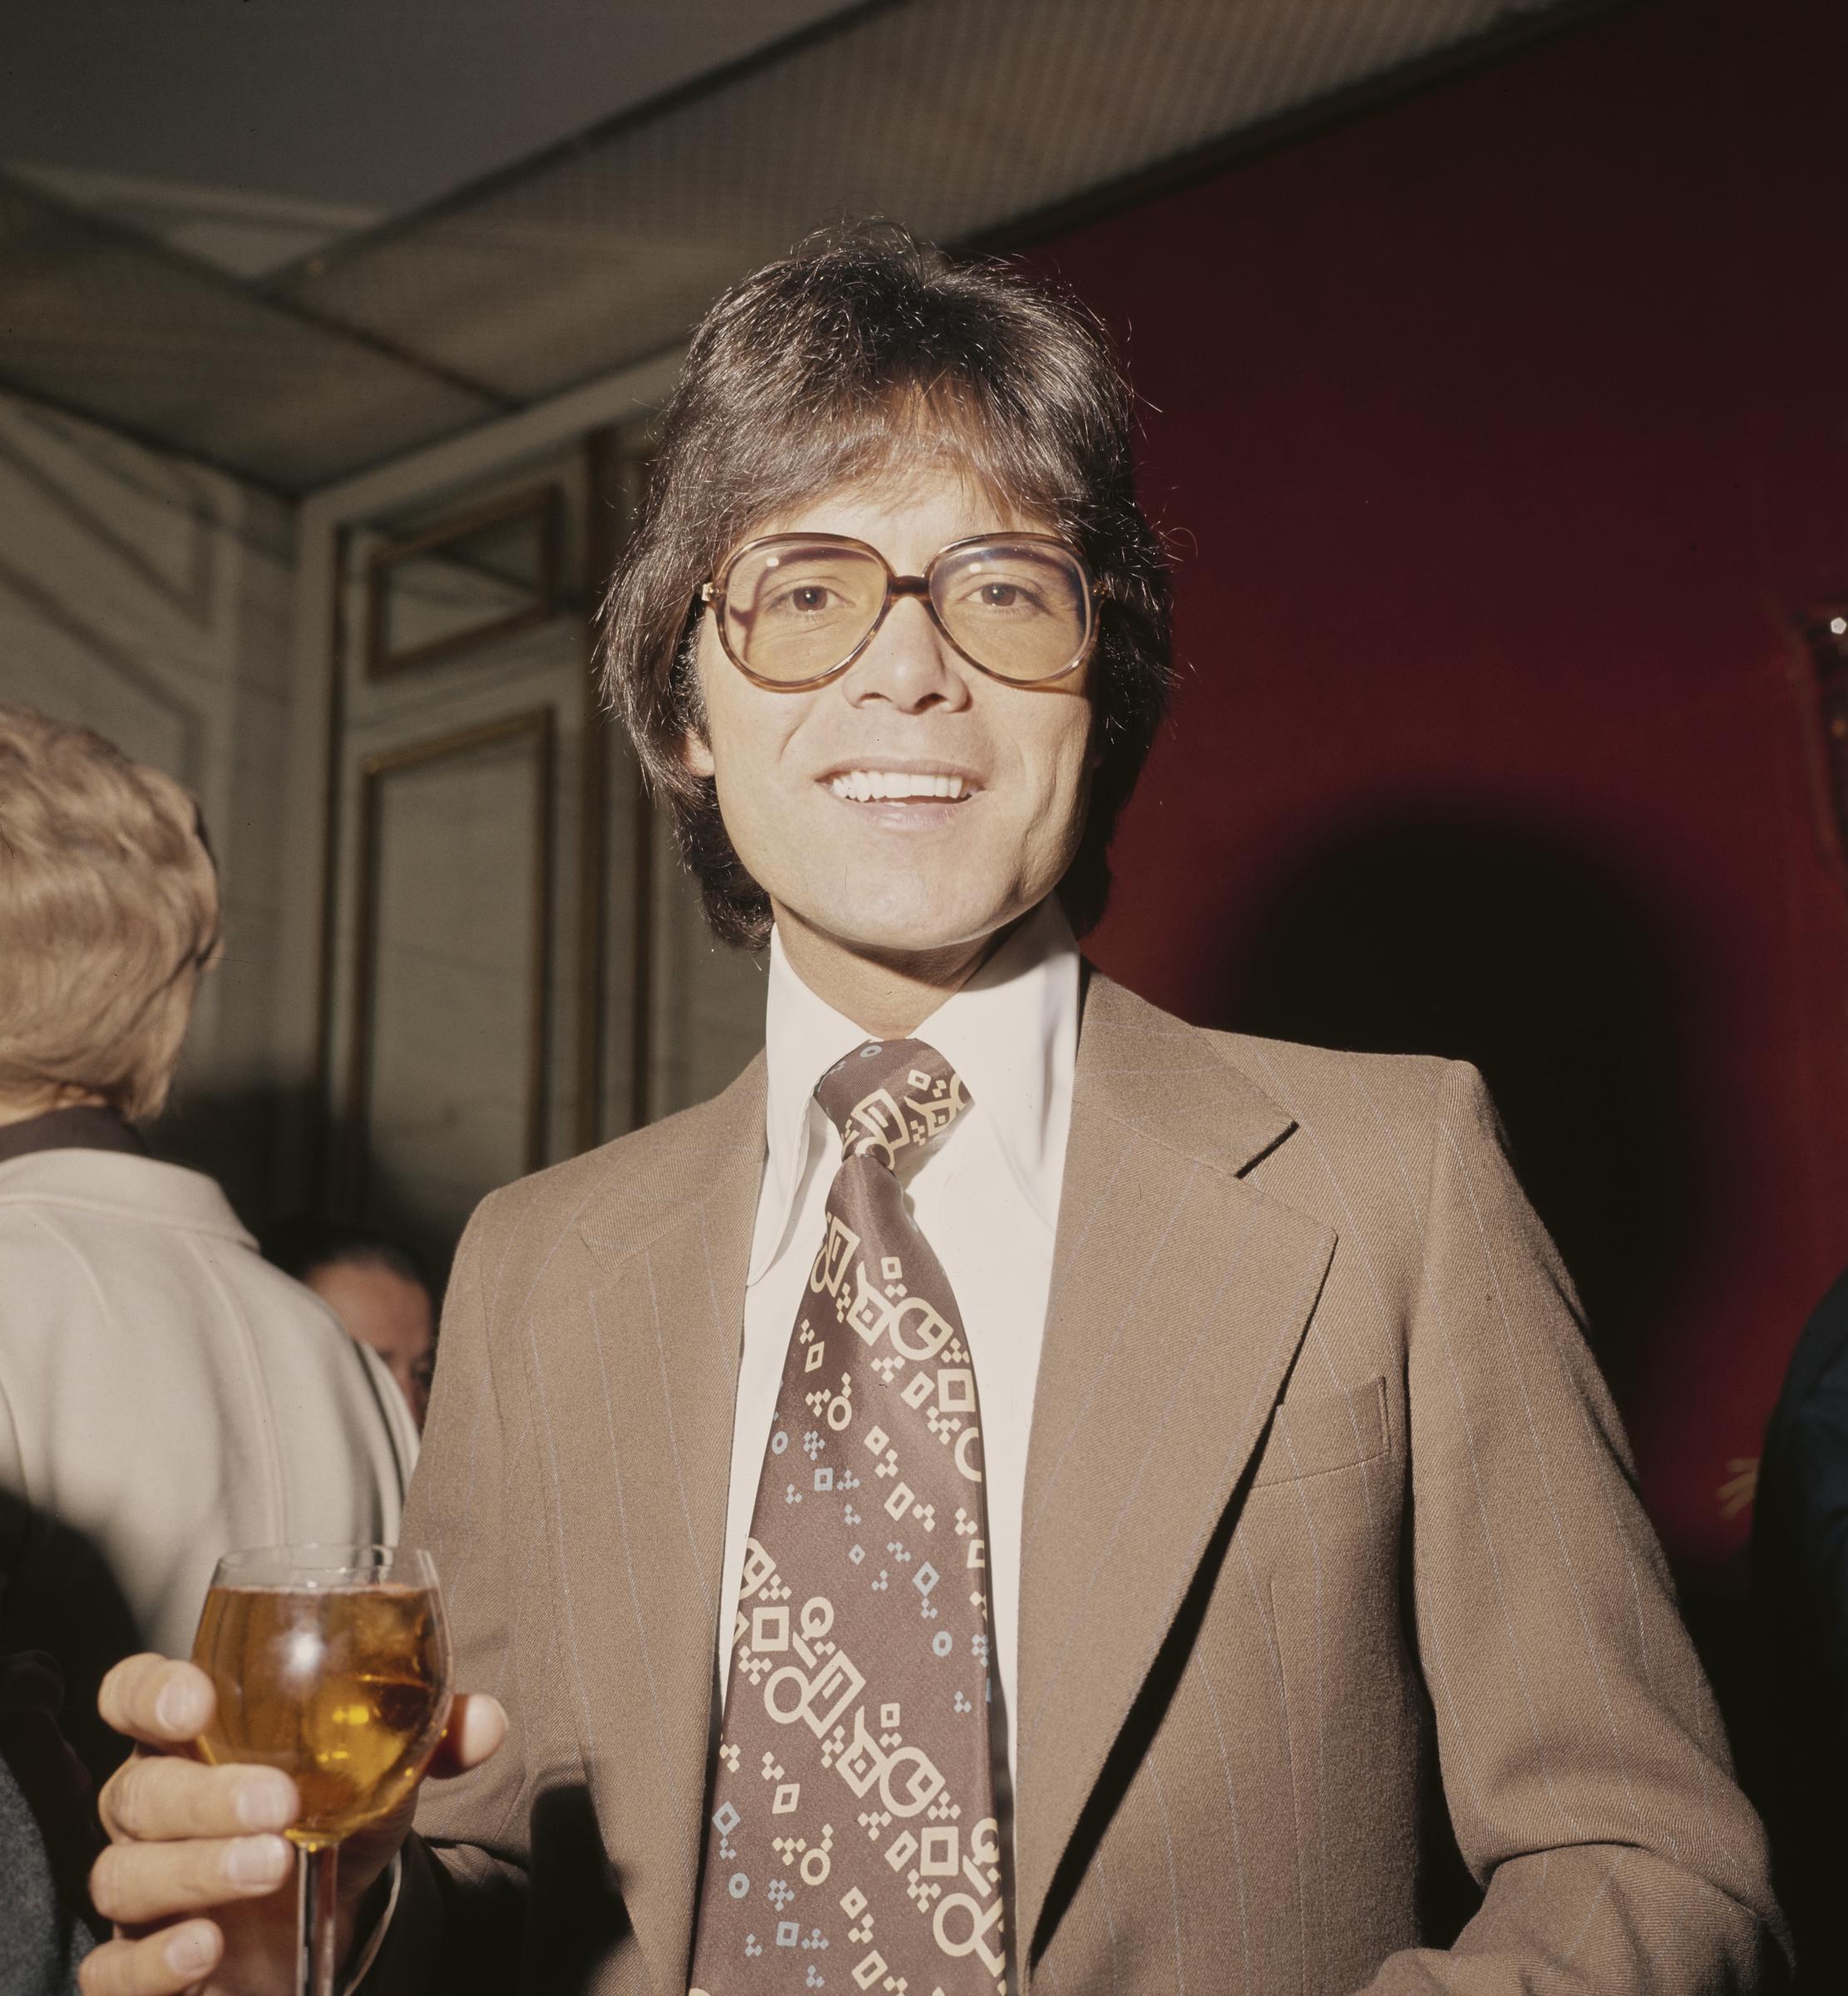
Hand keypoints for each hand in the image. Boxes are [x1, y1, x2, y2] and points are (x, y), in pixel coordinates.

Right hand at [79, 1653, 505, 1995]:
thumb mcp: (381, 1767)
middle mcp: (153, 1804)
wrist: (327, 1911)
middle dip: (204, 1794)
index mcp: (197, 1737)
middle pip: (137, 1789)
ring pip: (123, 1874)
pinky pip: (112, 1969)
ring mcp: (142, 1884)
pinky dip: (151, 1962)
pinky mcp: (143, 1961)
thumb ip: (431, 1734)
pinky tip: (204, 1948)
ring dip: (196, 1870)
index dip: (150, 1692)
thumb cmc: (334, 1812)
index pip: (136, 1694)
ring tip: (272, 1866)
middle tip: (278, 1804)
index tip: (195, 1701)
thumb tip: (484, 1720)